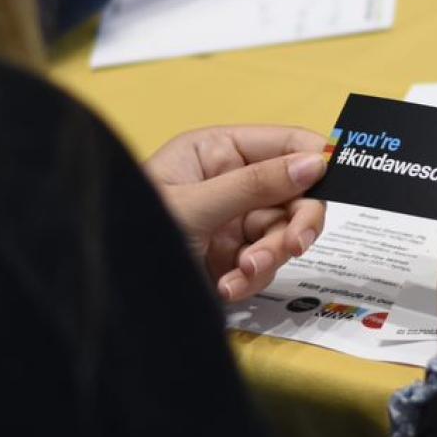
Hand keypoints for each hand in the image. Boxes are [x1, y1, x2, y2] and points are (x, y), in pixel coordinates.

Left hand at [144, 126, 328, 302]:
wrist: (104, 293)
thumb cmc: (130, 233)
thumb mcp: (194, 207)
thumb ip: (255, 185)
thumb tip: (313, 163)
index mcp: (216, 151)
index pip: (283, 143)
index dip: (313, 161)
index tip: (333, 182)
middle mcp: (228, 182)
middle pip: (294, 194)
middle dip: (292, 225)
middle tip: (293, 247)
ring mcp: (231, 222)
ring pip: (283, 235)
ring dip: (268, 260)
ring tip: (239, 276)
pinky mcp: (230, 259)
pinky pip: (264, 265)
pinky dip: (250, 279)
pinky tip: (225, 287)